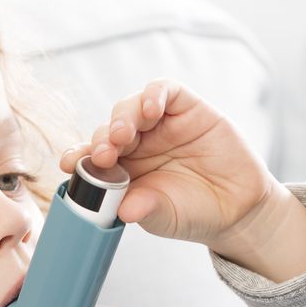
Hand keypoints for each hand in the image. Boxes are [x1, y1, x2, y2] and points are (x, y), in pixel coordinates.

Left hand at [59, 78, 283, 248]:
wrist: (237, 208)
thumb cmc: (193, 212)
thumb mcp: (164, 215)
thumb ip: (144, 209)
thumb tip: (124, 209)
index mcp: (121, 170)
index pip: (91, 156)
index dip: (78, 154)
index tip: (69, 163)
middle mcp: (136, 144)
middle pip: (107, 130)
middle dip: (101, 139)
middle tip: (103, 154)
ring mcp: (160, 124)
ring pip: (129, 108)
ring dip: (122, 118)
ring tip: (123, 135)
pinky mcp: (186, 108)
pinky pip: (163, 91)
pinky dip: (153, 94)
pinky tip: (150, 108)